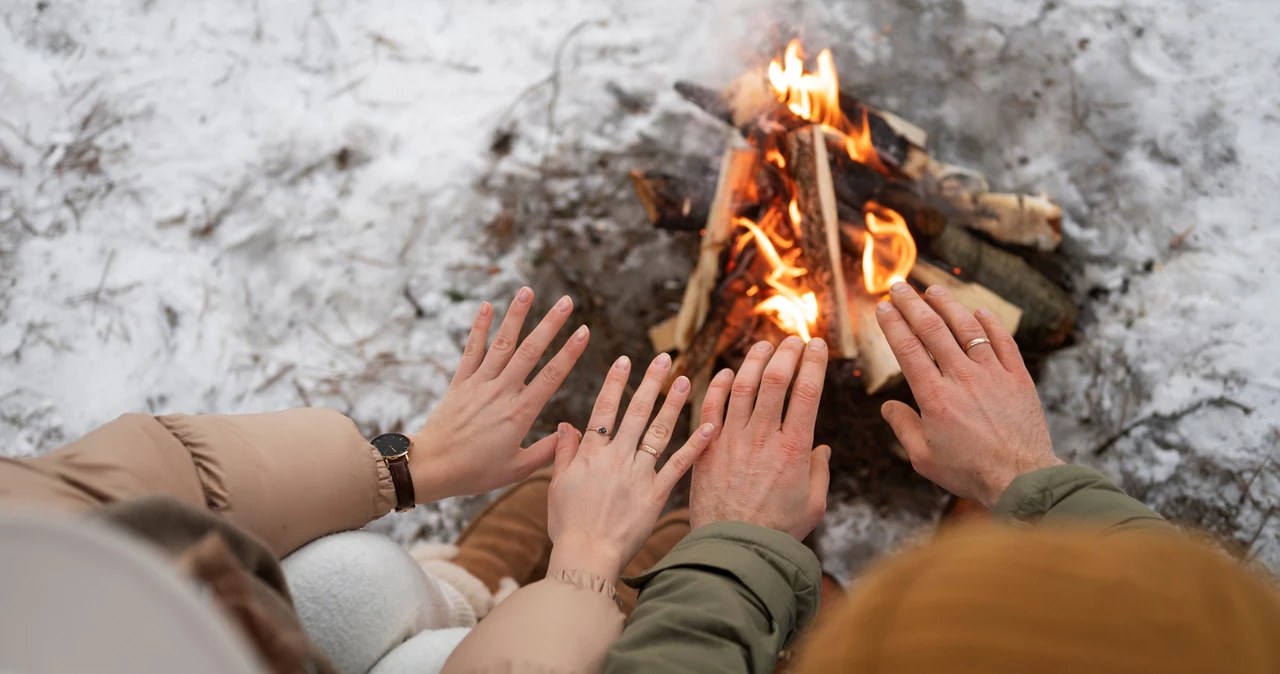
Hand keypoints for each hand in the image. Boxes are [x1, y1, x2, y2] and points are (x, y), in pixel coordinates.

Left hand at [409, 288, 588, 501]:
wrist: (431, 467)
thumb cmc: (475, 472)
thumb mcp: (517, 470)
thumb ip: (547, 451)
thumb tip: (571, 434)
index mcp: (519, 412)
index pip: (551, 376)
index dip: (570, 351)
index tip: (584, 331)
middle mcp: (501, 391)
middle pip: (530, 351)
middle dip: (551, 324)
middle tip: (568, 301)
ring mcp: (479, 383)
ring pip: (502, 343)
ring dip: (516, 315)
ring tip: (528, 291)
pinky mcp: (460, 382)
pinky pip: (471, 350)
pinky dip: (479, 327)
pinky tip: (487, 306)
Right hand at [546, 354, 713, 583]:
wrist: (586, 556)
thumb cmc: (567, 526)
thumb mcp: (557, 485)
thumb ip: (565, 452)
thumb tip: (566, 423)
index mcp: (591, 454)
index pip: (604, 409)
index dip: (615, 382)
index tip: (624, 359)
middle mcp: (616, 458)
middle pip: (636, 412)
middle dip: (650, 382)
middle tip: (664, 358)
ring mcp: (638, 474)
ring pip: (659, 431)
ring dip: (673, 404)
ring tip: (684, 380)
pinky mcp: (656, 495)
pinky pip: (679, 465)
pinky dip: (695, 445)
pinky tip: (710, 426)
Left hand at [692, 336, 831, 540]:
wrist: (733, 549)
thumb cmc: (777, 532)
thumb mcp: (813, 505)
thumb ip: (819, 473)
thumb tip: (822, 449)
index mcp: (794, 449)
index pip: (807, 392)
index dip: (813, 363)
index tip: (817, 345)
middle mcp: (763, 438)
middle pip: (776, 380)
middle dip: (787, 353)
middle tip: (793, 340)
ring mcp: (731, 440)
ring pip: (742, 387)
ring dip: (754, 361)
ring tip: (764, 346)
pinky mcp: (707, 448)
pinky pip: (709, 407)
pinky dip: (717, 386)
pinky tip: (726, 373)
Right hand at [875, 282, 1061, 506]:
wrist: (1021, 479)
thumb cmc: (970, 472)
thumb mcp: (924, 457)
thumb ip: (903, 427)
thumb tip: (888, 407)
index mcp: (934, 397)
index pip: (908, 350)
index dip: (893, 325)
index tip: (883, 307)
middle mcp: (962, 378)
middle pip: (932, 330)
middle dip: (912, 304)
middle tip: (899, 286)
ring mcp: (992, 375)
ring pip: (967, 329)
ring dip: (948, 305)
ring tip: (934, 290)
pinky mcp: (1017, 379)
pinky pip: (1003, 343)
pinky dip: (991, 324)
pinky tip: (979, 311)